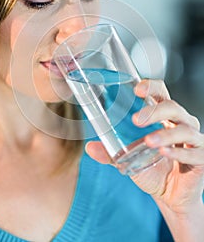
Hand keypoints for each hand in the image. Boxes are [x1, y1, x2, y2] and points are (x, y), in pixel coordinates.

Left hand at [85, 79, 203, 214]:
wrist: (170, 195)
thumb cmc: (153, 169)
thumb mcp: (129, 160)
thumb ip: (111, 153)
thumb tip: (90, 147)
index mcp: (163, 117)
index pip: (161, 93)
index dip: (151, 87)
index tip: (137, 89)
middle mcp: (180, 123)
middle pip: (172, 107)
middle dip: (155, 111)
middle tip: (137, 120)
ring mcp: (192, 140)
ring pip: (184, 128)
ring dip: (166, 134)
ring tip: (148, 141)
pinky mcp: (201, 157)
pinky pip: (194, 151)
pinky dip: (179, 152)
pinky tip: (165, 153)